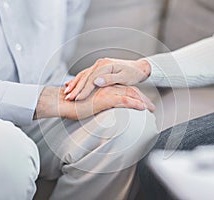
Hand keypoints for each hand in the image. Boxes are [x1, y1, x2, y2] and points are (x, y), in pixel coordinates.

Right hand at [34, 85, 154, 119]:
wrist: (62, 103)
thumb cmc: (73, 104)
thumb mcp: (89, 103)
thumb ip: (99, 102)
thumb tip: (105, 109)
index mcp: (105, 86)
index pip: (124, 90)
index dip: (135, 96)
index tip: (143, 104)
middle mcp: (107, 86)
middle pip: (130, 90)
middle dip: (142, 99)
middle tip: (151, 107)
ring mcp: (107, 91)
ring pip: (129, 94)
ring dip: (142, 101)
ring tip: (151, 109)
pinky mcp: (105, 98)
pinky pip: (123, 100)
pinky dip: (134, 103)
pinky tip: (142, 109)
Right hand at [64, 58, 150, 100]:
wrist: (139, 68)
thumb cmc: (133, 74)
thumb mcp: (124, 78)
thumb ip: (110, 79)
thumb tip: (96, 81)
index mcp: (106, 65)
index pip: (91, 79)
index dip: (83, 89)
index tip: (77, 98)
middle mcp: (100, 64)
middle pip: (85, 77)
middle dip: (75, 87)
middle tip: (67, 97)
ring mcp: (99, 65)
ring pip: (83, 75)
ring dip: (74, 84)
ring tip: (66, 93)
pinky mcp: (99, 68)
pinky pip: (86, 75)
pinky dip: (78, 81)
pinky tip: (71, 85)